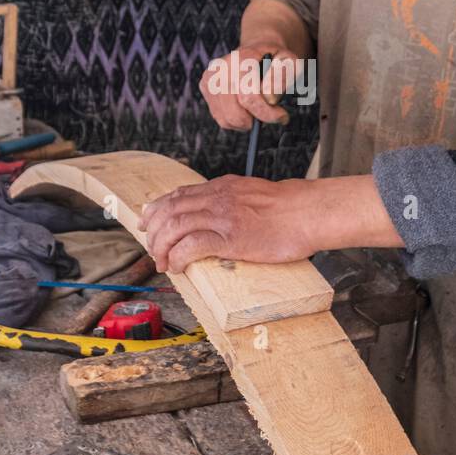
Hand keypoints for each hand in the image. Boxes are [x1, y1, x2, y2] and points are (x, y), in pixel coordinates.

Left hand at [139, 175, 318, 272]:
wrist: (308, 212)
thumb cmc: (288, 209)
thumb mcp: (252, 194)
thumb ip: (232, 200)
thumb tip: (219, 214)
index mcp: (221, 187)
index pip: (178, 195)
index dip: (157, 209)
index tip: (147, 222)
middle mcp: (217, 198)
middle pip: (169, 210)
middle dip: (154, 231)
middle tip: (152, 249)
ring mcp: (222, 217)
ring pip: (175, 226)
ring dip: (162, 247)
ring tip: (163, 262)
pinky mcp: (230, 238)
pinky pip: (192, 245)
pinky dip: (178, 257)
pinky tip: (178, 266)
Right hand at [200, 44, 302, 130]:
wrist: (258, 50)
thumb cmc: (276, 59)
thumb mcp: (290, 63)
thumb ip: (283, 77)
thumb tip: (268, 97)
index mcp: (242, 59)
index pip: (248, 97)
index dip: (267, 113)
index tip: (282, 117)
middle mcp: (221, 68)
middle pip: (235, 113)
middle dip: (257, 119)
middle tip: (271, 113)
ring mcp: (210, 78)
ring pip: (227, 120)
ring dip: (247, 121)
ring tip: (258, 108)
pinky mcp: (205, 87)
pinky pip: (221, 118)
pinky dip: (237, 120)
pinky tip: (246, 107)